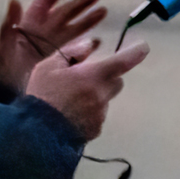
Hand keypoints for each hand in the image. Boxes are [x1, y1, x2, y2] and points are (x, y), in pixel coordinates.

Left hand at [0, 0, 106, 91]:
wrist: (4, 86)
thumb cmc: (0, 62)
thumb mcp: (3, 43)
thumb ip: (9, 23)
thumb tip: (13, 0)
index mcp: (31, 21)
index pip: (47, 0)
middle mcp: (45, 29)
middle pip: (67, 11)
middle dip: (82, 1)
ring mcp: (53, 43)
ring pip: (74, 27)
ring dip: (88, 19)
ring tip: (103, 11)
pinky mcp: (58, 57)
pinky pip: (75, 48)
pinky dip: (85, 45)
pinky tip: (96, 42)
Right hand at [25, 37, 149, 141]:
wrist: (36, 134)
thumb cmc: (42, 95)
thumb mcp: (49, 66)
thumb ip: (73, 52)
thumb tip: (91, 44)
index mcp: (94, 76)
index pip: (123, 61)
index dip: (136, 52)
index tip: (143, 47)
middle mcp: (102, 95)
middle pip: (117, 81)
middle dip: (106, 77)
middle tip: (85, 78)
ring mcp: (101, 114)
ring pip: (105, 99)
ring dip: (95, 96)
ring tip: (70, 100)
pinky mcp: (96, 129)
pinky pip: (97, 116)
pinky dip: (89, 112)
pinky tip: (70, 115)